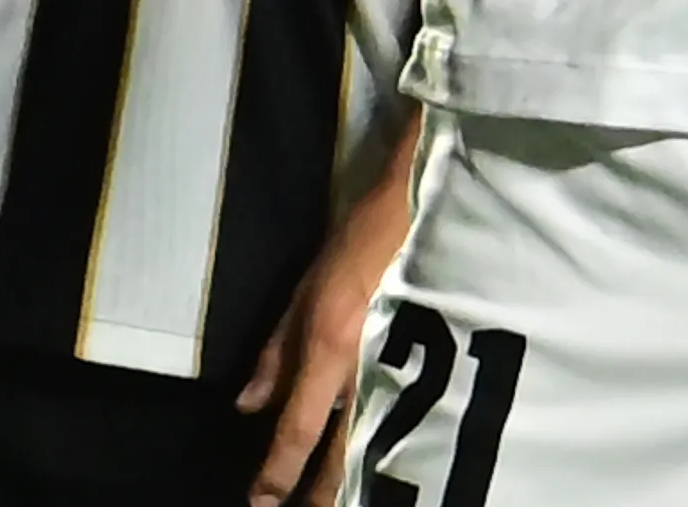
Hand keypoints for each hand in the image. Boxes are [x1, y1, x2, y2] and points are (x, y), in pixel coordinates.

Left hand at [235, 205, 402, 505]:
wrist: (427, 209)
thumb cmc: (361, 243)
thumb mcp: (305, 291)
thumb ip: (276, 352)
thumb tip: (248, 405)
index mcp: (330, 349)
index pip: (298, 429)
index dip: (277, 472)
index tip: (260, 503)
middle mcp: (366, 371)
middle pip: (344, 457)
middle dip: (325, 496)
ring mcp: (406, 374)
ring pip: (379, 449)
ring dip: (359, 482)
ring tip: (343, 499)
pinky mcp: (438, 370)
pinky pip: (407, 426)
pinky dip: (390, 453)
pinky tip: (385, 471)